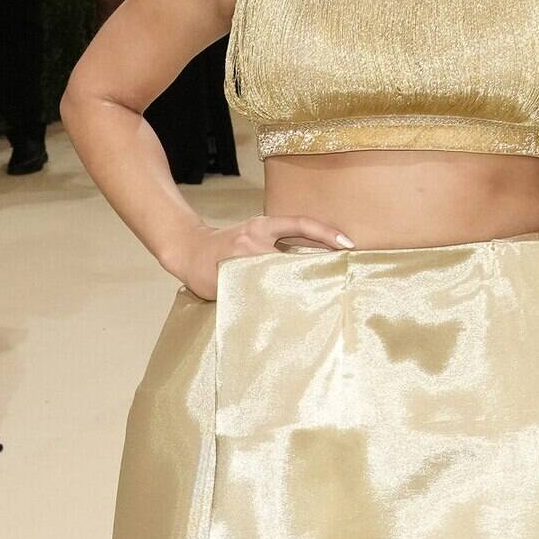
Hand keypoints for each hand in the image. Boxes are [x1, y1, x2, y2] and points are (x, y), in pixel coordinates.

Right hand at [169, 214, 353, 300]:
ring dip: (298, 290)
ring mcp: (242, 261)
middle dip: (317, 268)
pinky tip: (286, 314)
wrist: (190, 251)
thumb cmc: (228, 244)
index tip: (349, 244)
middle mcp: (254, 239)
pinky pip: (259, 294)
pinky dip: (274, 302)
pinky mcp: (232, 281)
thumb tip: (317, 258)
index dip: (326, 233)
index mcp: (263, 225)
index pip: (301, 224)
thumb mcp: (254, 233)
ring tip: (319, 301)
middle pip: (295, 255)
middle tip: (341, 280)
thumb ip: (279, 242)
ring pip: (279, 277)